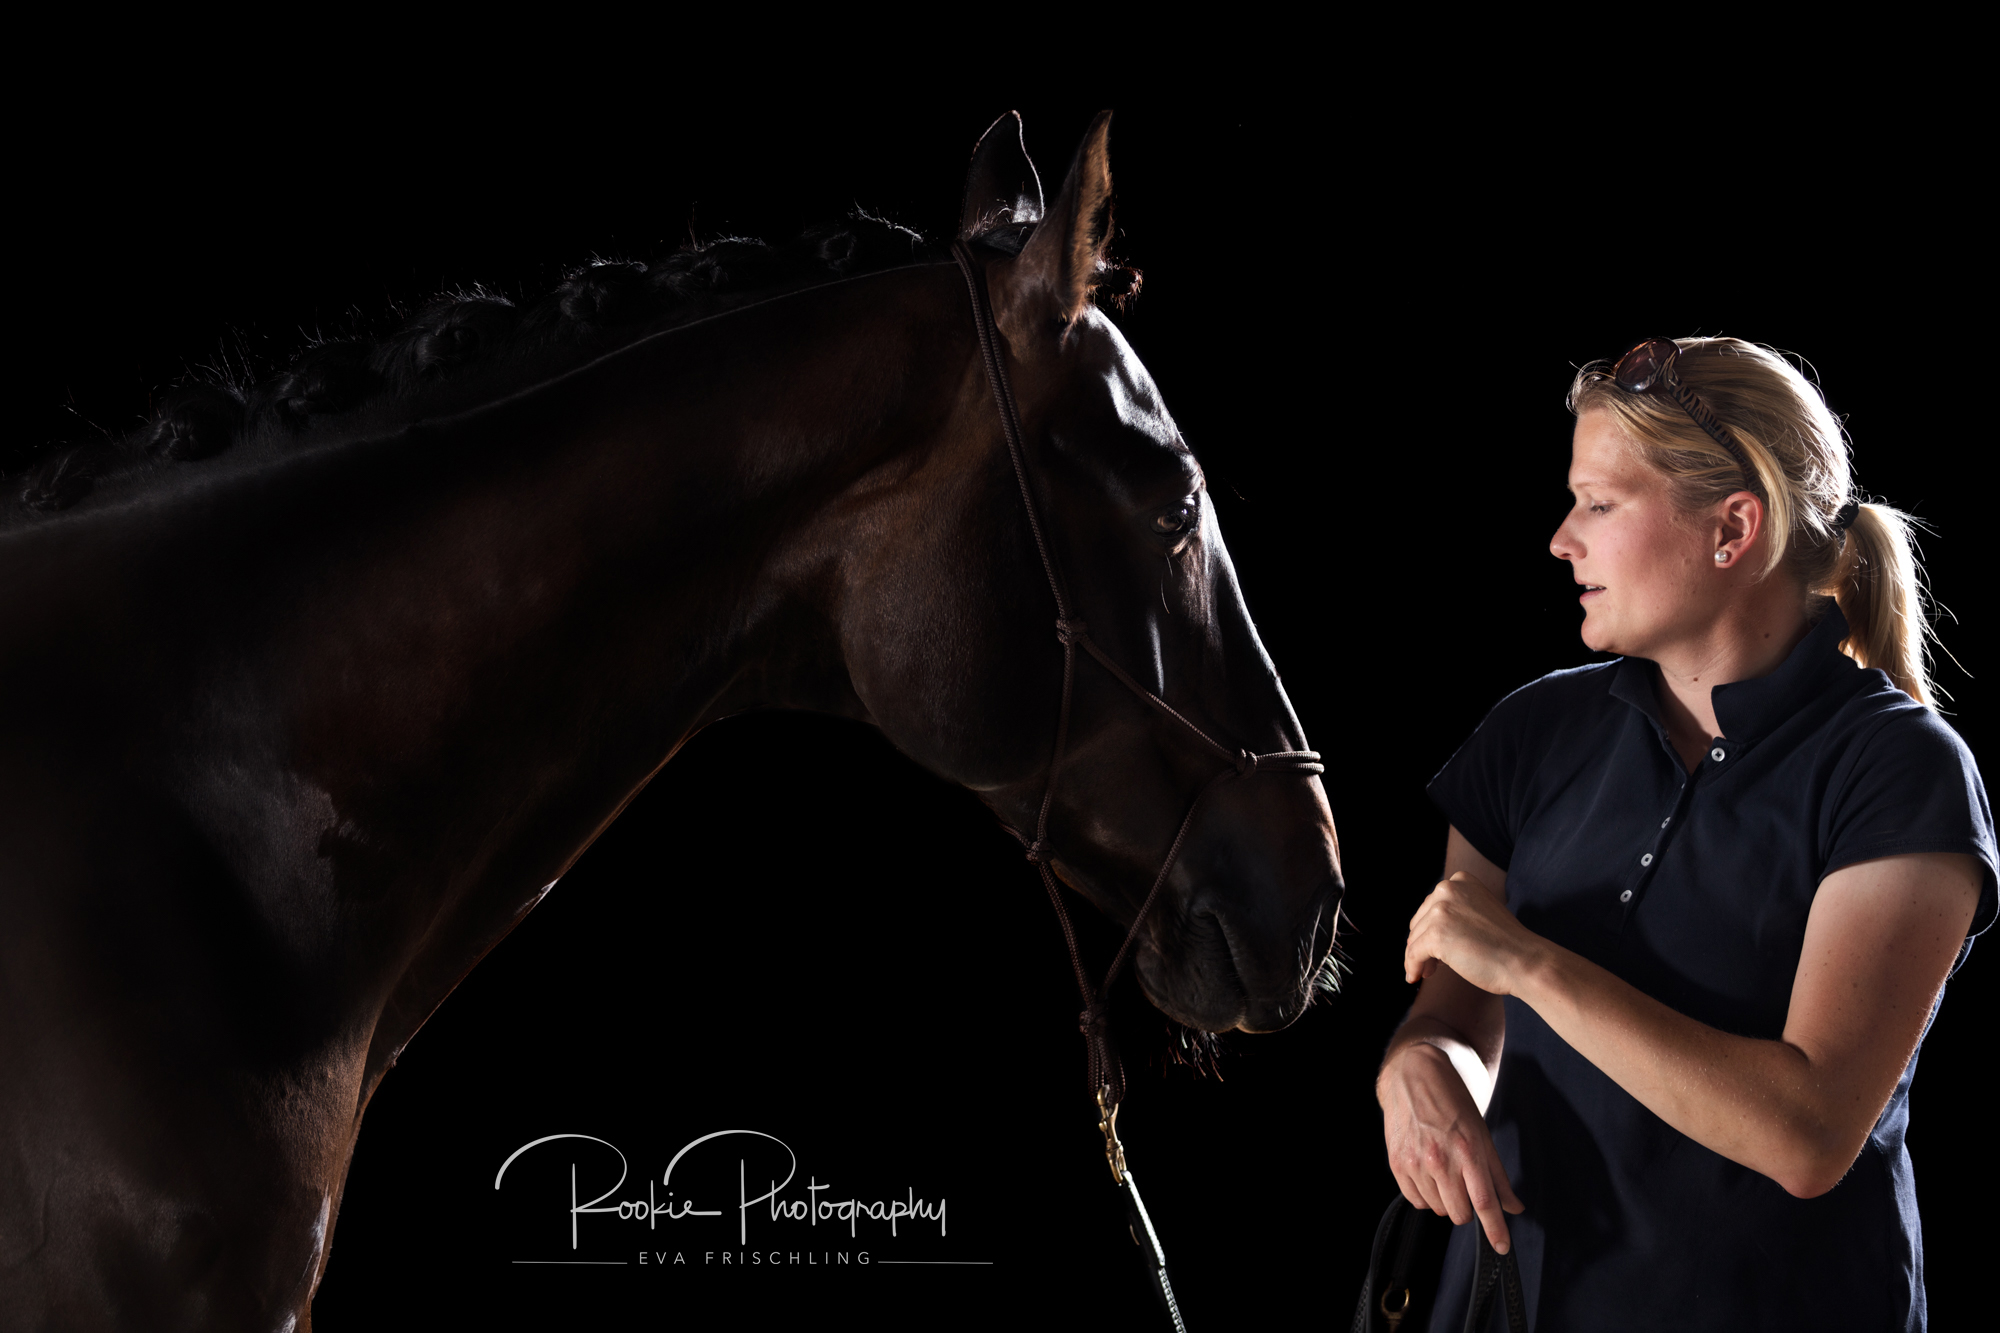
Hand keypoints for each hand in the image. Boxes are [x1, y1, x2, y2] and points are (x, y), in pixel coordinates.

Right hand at [1378, 1042, 1523, 1251]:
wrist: (1415, 1076)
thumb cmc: (1453, 1103)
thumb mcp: (1482, 1134)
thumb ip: (1498, 1176)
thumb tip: (1514, 1208)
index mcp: (1467, 1150)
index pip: (1484, 1202)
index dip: (1495, 1230)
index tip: (1502, 1248)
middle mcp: (1440, 1159)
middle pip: (1460, 1213)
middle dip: (1468, 1208)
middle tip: (1466, 1184)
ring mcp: (1416, 1163)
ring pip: (1439, 1209)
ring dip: (1446, 1199)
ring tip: (1444, 1170)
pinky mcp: (1397, 1164)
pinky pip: (1417, 1201)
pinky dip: (1426, 1194)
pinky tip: (1428, 1172)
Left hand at [1404, 871, 1541, 994]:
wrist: (1525, 961)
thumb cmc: (1507, 944)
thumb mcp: (1480, 912)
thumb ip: (1456, 911)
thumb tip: (1422, 930)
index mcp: (1461, 880)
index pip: (1432, 905)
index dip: (1431, 928)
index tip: (1437, 946)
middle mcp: (1448, 888)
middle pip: (1420, 921)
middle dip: (1423, 943)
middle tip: (1432, 965)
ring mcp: (1441, 910)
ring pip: (1415, 939)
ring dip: (1419, 958)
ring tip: (1428, 972)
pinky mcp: (1436, 934)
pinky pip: (1413, 954)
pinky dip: (1412, 967)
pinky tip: (1415, 977)